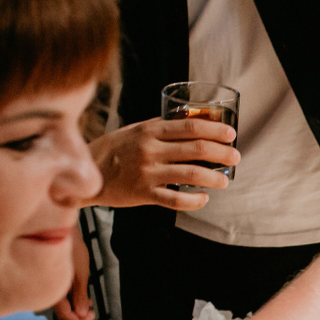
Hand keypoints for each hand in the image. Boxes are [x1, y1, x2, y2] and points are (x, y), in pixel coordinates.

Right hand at [54, 228, 96, 319]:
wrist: (60, 228)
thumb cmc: (71, 248)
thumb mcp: (81, 274)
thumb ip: (80, 295)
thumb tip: (82, 315)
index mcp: (53, 289)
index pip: (65, 314)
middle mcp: (47, 288)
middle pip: (62, 310)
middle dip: (78, 315)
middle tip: (93, 315)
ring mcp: (49, 282)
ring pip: (61, 302)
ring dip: (76, 306)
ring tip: (90, 307)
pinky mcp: (52, 276)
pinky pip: (60, 293)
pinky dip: (72, 297)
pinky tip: (82, 295)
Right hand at [89, 118, 239, 209]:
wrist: (84, 170)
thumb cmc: (114, 148)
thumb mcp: (137, 129)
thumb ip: (162, 126)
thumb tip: (193, 119)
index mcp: (151, 130)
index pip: (191, 127)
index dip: (215, 130)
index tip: (231, 134)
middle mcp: (151, 149)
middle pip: (197, 149)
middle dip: (222, 154)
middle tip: (235, 157)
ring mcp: (147, 172)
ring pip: (191, 175)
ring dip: (214, 178)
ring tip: (224, 181)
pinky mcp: (143, 193)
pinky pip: (175, 200)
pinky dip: (194, 200)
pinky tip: (203, 199)